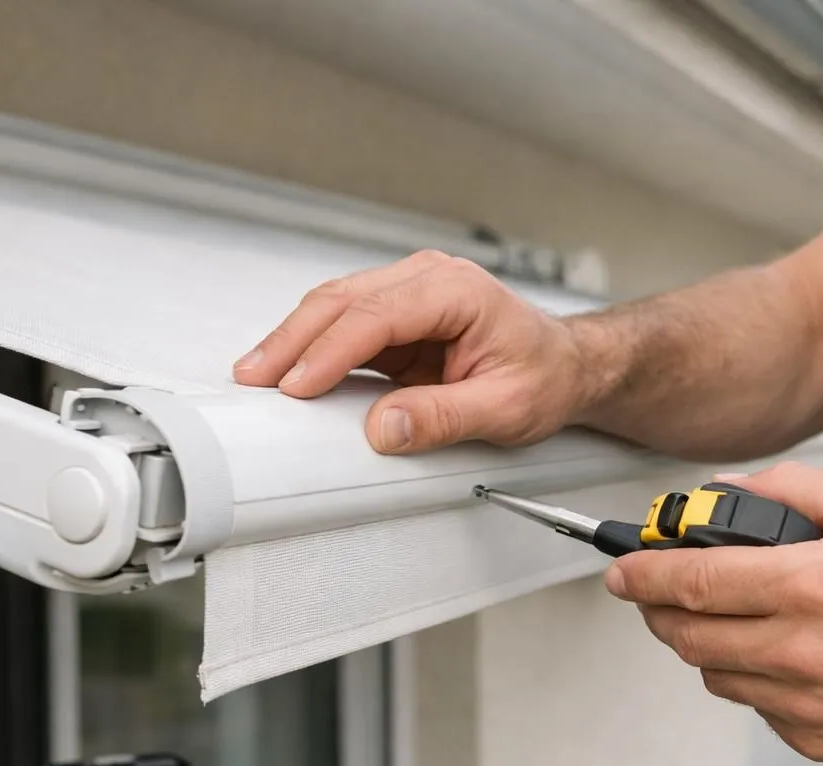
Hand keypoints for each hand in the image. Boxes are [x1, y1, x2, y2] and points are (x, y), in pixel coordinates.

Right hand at [233, 250, 595, 453]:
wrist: (566, 366)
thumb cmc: (547, 375)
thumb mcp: (506, 409)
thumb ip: (444, 418)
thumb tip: (385, 428)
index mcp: (456, 291)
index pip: (377, 316)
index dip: (331, 351)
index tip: (299, 385)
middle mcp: (428, 280)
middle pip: (342, 301)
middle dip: (293, 340)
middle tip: (255, 376)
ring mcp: (409, 294)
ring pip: (335, 307)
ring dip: (294, 340)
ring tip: (258, 374)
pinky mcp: (397, 318)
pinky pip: (345, 326)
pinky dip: (312, 347)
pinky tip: (288, 371)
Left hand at [604, 463, 822, 761]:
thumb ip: (788, 490)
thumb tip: (723, 495)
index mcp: (811, 587)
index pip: (693, 583)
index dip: (643, 575)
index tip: (621, 570)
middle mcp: (804, 652)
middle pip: (688, 636)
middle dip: (660, 610)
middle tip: (659, 591)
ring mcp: (810, 704)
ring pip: (715, 674)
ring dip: (708, 642)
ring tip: (738, 615)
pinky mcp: (819, 738)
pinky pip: (755, 706)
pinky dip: (754, 677)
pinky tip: (785, 652)